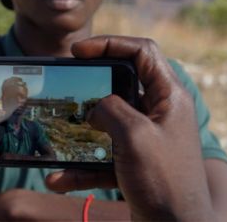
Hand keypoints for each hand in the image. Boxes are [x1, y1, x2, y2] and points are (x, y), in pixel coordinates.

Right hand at [44, 36, 214, 221]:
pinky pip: (103, 157)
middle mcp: (161, 113)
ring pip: (107, 123)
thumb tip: (95, 107)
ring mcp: (148, 139)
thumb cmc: (164, 182)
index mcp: (170, 97)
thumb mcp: (134, 135)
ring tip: (56, 132)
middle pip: (120, 84)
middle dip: (89, 87)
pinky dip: (81, 167)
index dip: (110, 44)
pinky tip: (58, 178)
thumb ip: (110, 108)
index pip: (142, 52)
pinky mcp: (136, 164)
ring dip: (79, 132)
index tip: (78, 51)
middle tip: (66, 86)